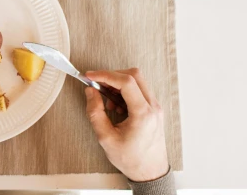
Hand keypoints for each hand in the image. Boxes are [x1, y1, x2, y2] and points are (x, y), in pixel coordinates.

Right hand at [85, 68, 168, 182]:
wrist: (150, 172)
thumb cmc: (131, 159)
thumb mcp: (106, 138)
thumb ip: (95, 112)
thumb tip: (90, 91)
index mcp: (143, 114)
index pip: (126, 82)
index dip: (105, 75)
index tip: (90, 76)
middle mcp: (153, 107)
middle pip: (134, 75)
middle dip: (112, 76)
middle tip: (97, 84)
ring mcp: (155, 108)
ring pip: (138, 81)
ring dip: (119, 84)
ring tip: (107, 100)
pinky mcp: (154, 110)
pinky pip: (140, 91)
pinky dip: (125, 92)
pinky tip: (116, 106)